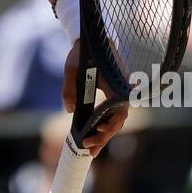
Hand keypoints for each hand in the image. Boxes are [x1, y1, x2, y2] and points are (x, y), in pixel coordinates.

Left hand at [61, 38, 129, 157]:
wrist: (90, 40)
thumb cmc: (82, 52)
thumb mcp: (71, 68)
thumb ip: (69, 88)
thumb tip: (69, 110)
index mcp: (115, 84)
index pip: (118, 111)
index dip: (108, 125)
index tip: (96, 132)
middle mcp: (122, 91)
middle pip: (117, 120)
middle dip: (103, 136)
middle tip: (88, 149)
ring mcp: (119, 94)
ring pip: (116, 120)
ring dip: (104, 136)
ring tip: (91, 152)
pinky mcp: (113, 96)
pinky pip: (111, 115)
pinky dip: (104, 128)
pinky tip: (94, 139)